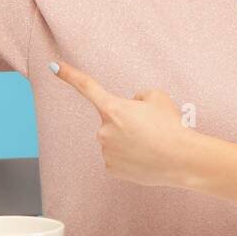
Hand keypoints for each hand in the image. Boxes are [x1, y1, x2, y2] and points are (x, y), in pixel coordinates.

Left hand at [51, 60, 199, 187]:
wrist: (182, 158)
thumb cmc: (171, 125)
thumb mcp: (158, 97)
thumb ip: (138, 97)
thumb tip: (131, 106)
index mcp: (113, 108)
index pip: (87, 86)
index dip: (69, 74)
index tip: (54, 66)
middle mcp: (104, 130)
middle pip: (112, 120)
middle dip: (127, 122)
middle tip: (151, 128)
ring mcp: (106, 151)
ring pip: (115, 140)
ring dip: (129, 140)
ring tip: (152, 144)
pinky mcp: (112, 169)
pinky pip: (118, 158)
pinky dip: (130, 157)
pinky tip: (146, 157)